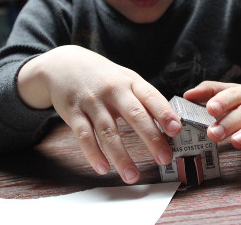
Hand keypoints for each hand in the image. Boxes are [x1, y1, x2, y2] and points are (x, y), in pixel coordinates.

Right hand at [17, 45, 181, 183]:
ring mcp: (92, 101)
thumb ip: (144, 99)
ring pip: (109, 131)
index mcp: (130, 82)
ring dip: (121, 156)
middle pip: (135, 115)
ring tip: (132, 176)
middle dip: (151, 138)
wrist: (64, 64)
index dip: (165, 113)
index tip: (176, 130)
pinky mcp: (73, 112)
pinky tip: (103, 169)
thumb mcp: (125, 79)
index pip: (151, 97)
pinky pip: (84, 136)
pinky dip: (94, 154)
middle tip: (164, 158)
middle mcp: (113, 90)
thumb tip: (169, 124)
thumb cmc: (103, 77)